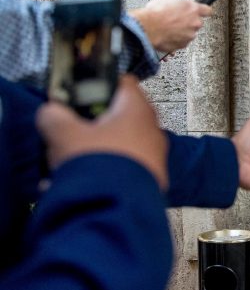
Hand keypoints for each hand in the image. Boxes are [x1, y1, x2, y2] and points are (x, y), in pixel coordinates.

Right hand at [36, 76, 168, 189]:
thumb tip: (52, 113)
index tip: (82, 94)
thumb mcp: (63, 134)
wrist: (117, 208)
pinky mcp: (155, 179)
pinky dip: (111, 170)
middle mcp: (153, 129)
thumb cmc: (96, 164)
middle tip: (75, 131)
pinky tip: (89, 180)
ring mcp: (157, 155)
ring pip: (124, 143)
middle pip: (122, 115)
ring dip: (102, 149)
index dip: (101, 84)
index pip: (124, 82)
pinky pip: (129, 167)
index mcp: (137, 109)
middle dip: (97, 123)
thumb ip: (54, 116)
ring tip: (77, 162)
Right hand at [128, 0, 211, 53]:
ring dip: (181, 31)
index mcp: (193, 9)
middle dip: (189, 22)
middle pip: (197, 23)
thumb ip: (180, 3)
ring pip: (189, 33)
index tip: (201, 12)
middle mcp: (195, 23)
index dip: (203, 11)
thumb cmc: (156, 12)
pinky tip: (166, 34)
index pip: (207, 10)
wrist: (148, 27)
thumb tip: (180, 5)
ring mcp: (190, 35)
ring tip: (168, 27)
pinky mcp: (183, 45)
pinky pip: (181, 41)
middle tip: (177, 20)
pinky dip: (175, 39)